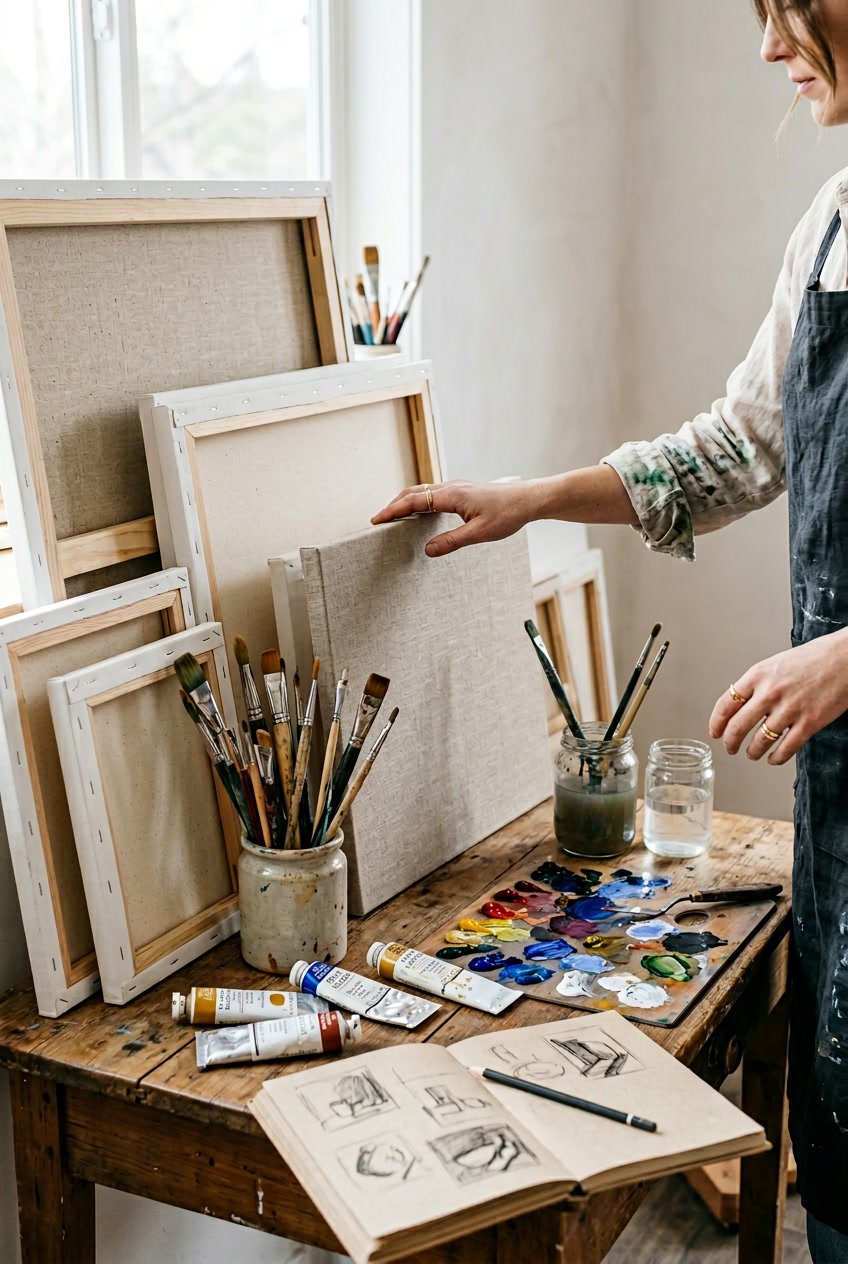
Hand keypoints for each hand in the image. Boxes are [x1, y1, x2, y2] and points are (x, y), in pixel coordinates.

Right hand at [371, 479, 535, 556]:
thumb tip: (427, 550)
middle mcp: (451, 487)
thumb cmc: (508, 514)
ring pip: (423, 491)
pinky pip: (433, 493)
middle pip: (413, 493)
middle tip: (378, 520)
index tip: (376, 520)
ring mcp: (456, 487)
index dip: (393, 511)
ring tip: (393, 516)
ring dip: (405, 502)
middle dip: (394, 505)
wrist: (528, 499)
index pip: (414, 501)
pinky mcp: (462, 491)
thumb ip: (452, 542)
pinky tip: (420, 512)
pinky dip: (419, 501)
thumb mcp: (479, 533)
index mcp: (452, 495)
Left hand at [709, 630, 847, 764]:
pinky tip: (773, 758)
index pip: (726, 704)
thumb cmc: (814, 658)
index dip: (716, 722)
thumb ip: (759, 684)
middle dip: (730, 742)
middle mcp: (770, 693)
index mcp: (758, 675)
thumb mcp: (777, 663)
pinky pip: (785, 749)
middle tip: (729, 748)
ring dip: (753, 752)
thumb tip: (742, 704)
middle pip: (738, 726)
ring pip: (760, 742)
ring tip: (752, 754)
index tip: (714, 732)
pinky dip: (776, 758)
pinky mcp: (809, 724)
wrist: (847, 658)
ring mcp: (789, 710)